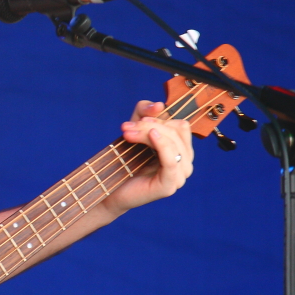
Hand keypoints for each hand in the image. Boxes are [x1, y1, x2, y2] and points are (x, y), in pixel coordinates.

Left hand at [104, 100, 193, 215]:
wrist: (110, 189)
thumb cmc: (124, 161)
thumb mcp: (134, 130)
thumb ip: (144, 113)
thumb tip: (159, 105)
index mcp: (181, 150)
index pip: (180, 126)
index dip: (159, 119)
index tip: (137, 120)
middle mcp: (185, 163)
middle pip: (175, 132)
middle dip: (148, 126)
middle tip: (125, 127)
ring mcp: (179, 176)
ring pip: (172, 142)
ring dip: (147, 133)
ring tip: (127, 133)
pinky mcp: (169, 185)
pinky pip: (172, 160)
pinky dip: (162, 145)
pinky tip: (151, 135)